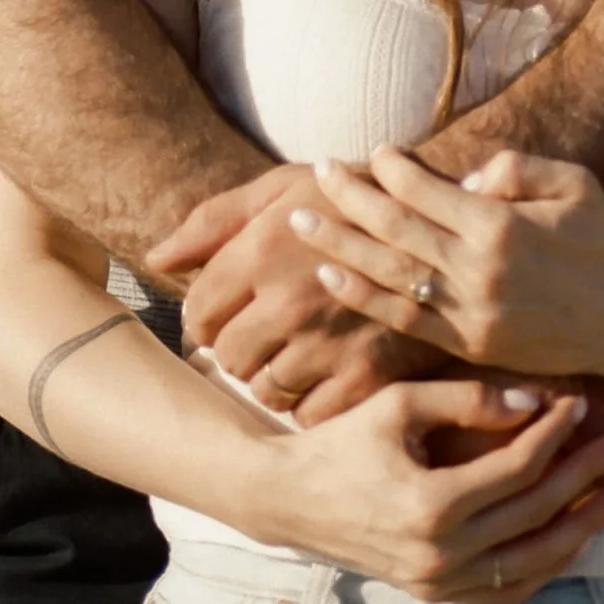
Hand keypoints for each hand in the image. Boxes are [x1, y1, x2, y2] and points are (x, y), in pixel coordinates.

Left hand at [148, 162, 442, 415]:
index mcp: (262, 249)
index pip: (198, 314)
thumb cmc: (353, 201)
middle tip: (267, 336)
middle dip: (240, 350)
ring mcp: (328, 343)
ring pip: (265, 391)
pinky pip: (308, 416)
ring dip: (274, 378)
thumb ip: (214, 221)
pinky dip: (312, 403)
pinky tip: (327, 374)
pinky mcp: (365, 378)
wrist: (448, 229)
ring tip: (299, 352)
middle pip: (227, 358)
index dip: (208, 320)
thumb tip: (156, 259)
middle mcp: (289, 300)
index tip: (230, 316)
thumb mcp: (283, 187)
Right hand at [254, 378, 603, 603]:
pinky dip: (546, 566)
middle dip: (585, 476)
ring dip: (579, 528)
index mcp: (431, 505)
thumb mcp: (400, 406)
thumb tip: (534, 402)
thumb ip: (467, 400)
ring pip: (532, 563)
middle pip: (536, 515)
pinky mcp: (436, 593)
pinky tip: (570, 535)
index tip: (582, 404)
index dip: (556, 434)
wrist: (291, 499)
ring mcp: (439, 582)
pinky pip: (508, 589)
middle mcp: (440, 554)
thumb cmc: (344, 442)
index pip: (518, 469)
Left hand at [291, 146, 603, 384]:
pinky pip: (402, 319)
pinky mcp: (466, 344)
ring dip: (340, 246)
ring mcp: (468, 313)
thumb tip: (469, 177)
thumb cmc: (603, 244)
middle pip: (395, 230)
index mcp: (501, 226)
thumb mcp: (577, 185)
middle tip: (318, 171)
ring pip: (388, 275)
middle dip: (351, 198)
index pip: (427, 192)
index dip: (394, 169)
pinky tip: (332, 276)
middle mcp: (477, 271)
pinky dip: (362, 297)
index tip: (375, 151)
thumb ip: (521, 168)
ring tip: (302, 221)